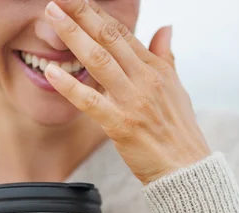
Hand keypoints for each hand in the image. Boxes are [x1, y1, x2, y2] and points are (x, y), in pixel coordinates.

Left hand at [44, 0, 210, 184]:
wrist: (186, 169)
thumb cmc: (180, 133)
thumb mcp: (178, 89)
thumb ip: (166, 57)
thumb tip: (165, 28)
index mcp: (157, 69)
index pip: (123, 33)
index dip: (98, 14)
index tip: (78, 0)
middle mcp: (145, 79)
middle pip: (109, 38)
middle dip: (82, 14)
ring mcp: (133, 101)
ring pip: (99, 61)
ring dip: (73, 36)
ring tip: (52, 16)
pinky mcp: (122, 125)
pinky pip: (91, 102)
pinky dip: (70, 86)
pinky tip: (52, 72)